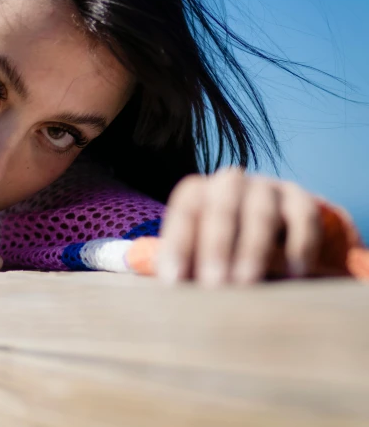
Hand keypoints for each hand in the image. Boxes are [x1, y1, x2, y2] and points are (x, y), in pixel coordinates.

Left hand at [157, 167, 322, 285]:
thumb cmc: (221, 248)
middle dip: (216, 248)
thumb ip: (185, 267)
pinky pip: (304, 217)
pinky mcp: (301, 200)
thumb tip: (170, 290)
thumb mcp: (198, 253)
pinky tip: (295, 273)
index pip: (185, 211)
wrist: (273, 229)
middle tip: (213, 285)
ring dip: (252, 249)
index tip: (174, 280)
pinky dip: (299, 245)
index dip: (178, 244)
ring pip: (261, 213)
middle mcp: (231, 183)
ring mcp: (268, 188)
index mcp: (198, 192)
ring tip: (247, 283)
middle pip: (222, 208)